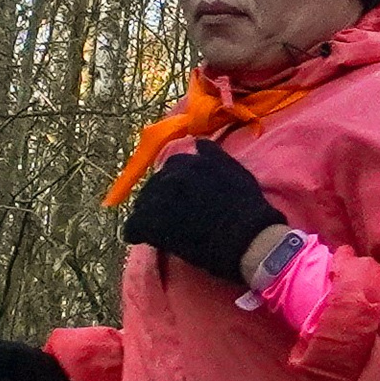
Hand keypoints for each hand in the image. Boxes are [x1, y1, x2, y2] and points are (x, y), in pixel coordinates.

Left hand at [120, 139, 285, 284]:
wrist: (247, 236)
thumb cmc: (246, 204)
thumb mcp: (233, 169)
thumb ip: (213, 155)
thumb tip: (198, 142)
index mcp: (188, 161)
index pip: (171, 167)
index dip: (175, 183)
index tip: (182, 196)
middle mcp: (170, 175)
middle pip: (153, 186)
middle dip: (159, 198)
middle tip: (170, 215)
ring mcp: (160, 199)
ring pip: (141, 205)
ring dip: (147, 214)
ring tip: (157, 228)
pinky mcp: (153, 224)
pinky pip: (133, 227)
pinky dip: (135, 232)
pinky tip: (141, 238)